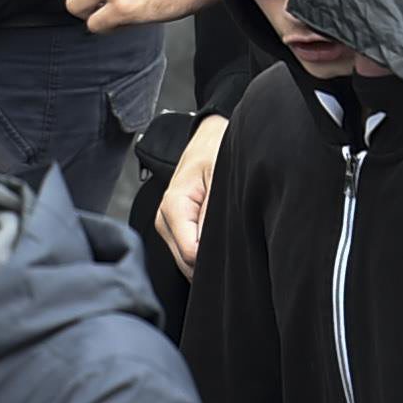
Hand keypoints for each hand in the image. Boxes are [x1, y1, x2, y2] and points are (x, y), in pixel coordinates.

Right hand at [158, 113, 226, 273]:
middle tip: (239, 238)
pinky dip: (206, 252)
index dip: (217, 255)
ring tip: (230, 232)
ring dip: (211, 256)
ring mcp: (168, 227)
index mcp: (173, 207)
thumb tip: (213, 248)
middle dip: (214, 258)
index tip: (237, 243)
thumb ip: (213, 213)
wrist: (208, 138)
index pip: (191, 254)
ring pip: (189, 263)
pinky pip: (190, 255)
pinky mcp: (175, 231)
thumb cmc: (215, 151)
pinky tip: (221, 237)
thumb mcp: (220, 176)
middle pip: (188, 264)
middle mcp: (164, 220)